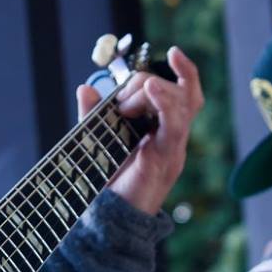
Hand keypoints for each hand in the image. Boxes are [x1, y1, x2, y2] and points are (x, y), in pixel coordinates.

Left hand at [75, 46, 202, 215]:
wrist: (108, 220)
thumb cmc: (107, 183)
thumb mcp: (97, 141)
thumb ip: (93, 116)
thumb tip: (85, 87)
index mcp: (163, 131)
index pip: (186, 94)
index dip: (185, 71)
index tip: (173, 51)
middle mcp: (173, 138)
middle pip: (181, 94)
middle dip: (147, 85)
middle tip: (120, 103)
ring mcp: (172, 148)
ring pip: (181, 105)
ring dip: (154, 92)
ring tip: (128, 101)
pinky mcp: (165, 160)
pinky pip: (174, 127)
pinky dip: (165, 104)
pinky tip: (152, 89)